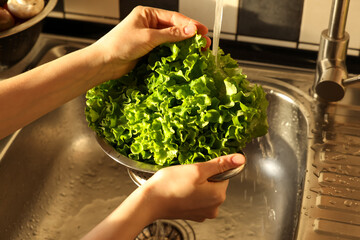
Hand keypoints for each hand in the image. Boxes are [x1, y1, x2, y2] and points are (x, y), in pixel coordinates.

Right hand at [81, 153, 244, 239]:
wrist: (150, 202)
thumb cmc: (170, 185)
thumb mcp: (197, 169)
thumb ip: (220, 164)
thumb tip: (240, 159)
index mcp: (218, 196)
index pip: (224, 175)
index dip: (210, 169)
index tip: (197, 170)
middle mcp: (214, 208)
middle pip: (215, 183)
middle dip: (203, 177)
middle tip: (187, 176)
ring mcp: (203, 213)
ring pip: (205, 190)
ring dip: (196, 184)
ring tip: (182, 183)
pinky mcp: (193, 214)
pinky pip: (197, 198)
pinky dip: (190, 193)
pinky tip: (179, 191)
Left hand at [91, 6, 210, 80]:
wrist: (104, 63)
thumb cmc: (119, 45)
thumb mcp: (148, 37)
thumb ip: (171, 35)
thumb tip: (191, 31)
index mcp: (147, 14)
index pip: (174, 18)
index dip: (190, 24)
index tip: (203, 31)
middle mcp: (149, 24)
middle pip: (175, 28)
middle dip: (190, 35)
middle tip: (204, 43)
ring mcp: (149, 38)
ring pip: (172, 40)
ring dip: (185, 46)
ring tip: (199, 51)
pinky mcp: (149, 51)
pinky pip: (166, 50)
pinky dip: (176, 54)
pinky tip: (185, 57)